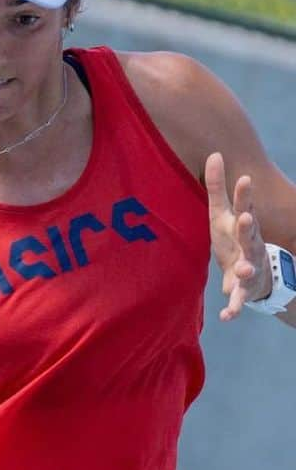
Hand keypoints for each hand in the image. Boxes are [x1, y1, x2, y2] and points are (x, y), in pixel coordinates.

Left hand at [204, 152, 270, 320]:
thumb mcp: (220, 212)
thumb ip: (215, 186)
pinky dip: (233, 308)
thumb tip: (215, 152)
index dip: (244, 193)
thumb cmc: (233, 236)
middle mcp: (251, 245)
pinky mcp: (243, 289)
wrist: (254, 271)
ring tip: (243, 271)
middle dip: (249, 227)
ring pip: (249, 267)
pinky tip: (226, 317)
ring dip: (246, 269)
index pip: (244, 206)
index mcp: (243, 226)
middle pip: (250, 235)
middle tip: (247, 218)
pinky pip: (238, 300)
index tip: (245, 177)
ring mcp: (249, 267)